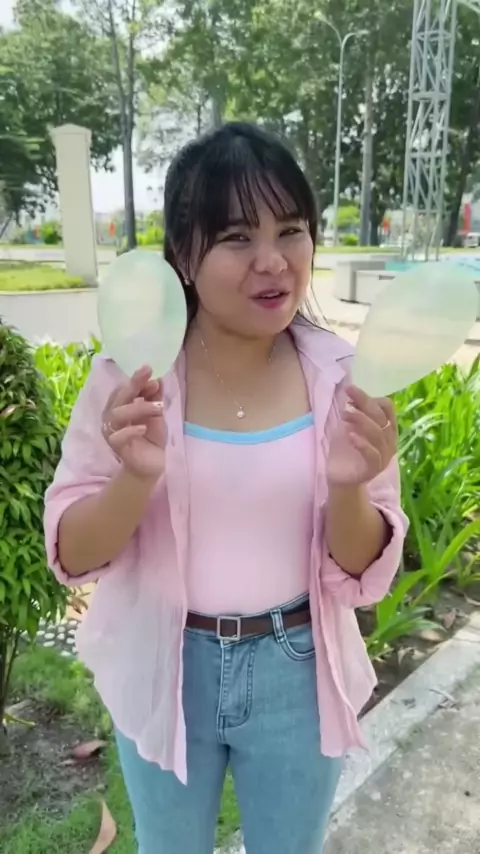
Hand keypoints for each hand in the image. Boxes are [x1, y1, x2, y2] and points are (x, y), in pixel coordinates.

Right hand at [101, 366, 165, 480]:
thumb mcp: (156, 414)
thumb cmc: (151, 437)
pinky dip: (130, 430)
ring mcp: (112, 432)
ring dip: (139, 408)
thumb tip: (157, 379)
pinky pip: (117, 437)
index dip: (136, 380)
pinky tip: (143, 428)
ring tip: (159, 408)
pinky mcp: (117, 448)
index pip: (124, 389)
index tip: (149, 370)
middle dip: (135, 387)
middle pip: (119, 399)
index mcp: (120, 406)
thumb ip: (154, 398)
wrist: (152, 465)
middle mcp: (112, 417)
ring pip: (117, 415)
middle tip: (152, 381)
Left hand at [326, 386, 396, 486]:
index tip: (350, 392)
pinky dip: (362, 444)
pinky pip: (372, 455)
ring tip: (344, 416)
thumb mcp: (349, 426)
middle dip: (365, 404)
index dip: (370, 397)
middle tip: (347, 397)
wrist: (340, 476)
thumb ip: (354, 413)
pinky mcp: (373, 469)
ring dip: (361, 421)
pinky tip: (350, 436)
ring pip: (378, 435)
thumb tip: (351, 395)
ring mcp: (384, 456)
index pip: (387, 407)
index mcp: (387, 428)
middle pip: (382, 418)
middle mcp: (389, 441)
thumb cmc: (346, 449)